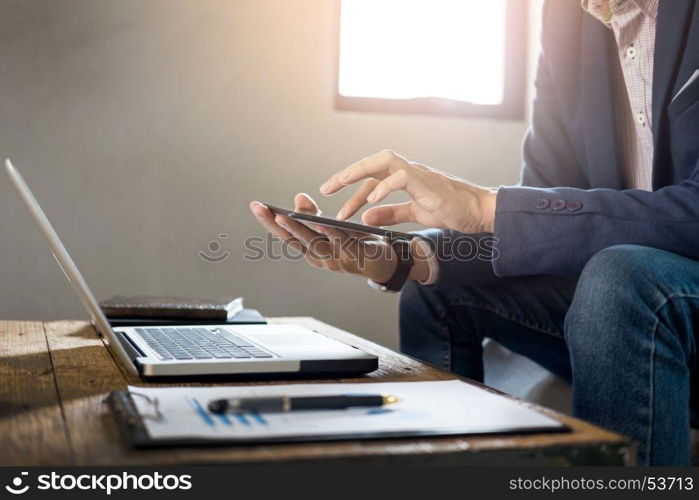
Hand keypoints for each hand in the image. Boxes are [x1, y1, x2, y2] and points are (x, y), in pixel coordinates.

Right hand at [249, 194, 431, 282]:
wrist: (384, 261)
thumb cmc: (355, 242)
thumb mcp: (331, 227)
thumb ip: (314, 215)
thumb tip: (298, 197)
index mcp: (311, 251)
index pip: (285, 236)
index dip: (269, 222)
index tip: (256, 206)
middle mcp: (319, 258)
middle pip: (293, 240)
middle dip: (275, 224)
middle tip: (260, 208)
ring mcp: (336, 260)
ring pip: (313, 243)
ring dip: (297, 229)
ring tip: (282, 216)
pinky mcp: (354, 257)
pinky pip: (340, 242)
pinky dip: (328, 233)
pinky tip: (319, 221)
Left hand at [320, 150, 497, 232]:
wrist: (478, 212)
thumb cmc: (450, 209)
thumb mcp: (414, 213)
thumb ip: (390, 213)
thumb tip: (365, 216)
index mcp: (404, 177)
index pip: (371, 177)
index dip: (349, 187)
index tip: (330, 198)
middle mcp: (408, 170)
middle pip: (372, 162)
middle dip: (347, 174)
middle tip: (326, 189)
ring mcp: (418, 173)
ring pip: (384, 161)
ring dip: (359, 172)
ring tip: (340, 186)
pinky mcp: (428, 182)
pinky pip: (402, 177)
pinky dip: (384, 187)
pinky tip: (370, 201)